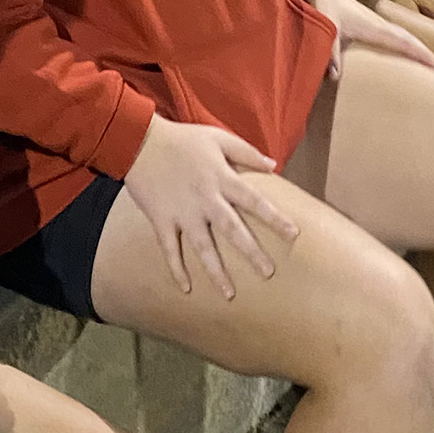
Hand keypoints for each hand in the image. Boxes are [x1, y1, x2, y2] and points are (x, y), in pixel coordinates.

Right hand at [122, 114, 298, 300]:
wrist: (139, 141)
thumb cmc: (182, 138)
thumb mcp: (218, 138)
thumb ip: (247, 152)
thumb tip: (274, 166)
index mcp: (221, 178)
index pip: (254, 201)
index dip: (275, 217)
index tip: (294, 234)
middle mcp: (205, 199)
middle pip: (232, 230)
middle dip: (251, 252)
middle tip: (268, 273)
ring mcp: (183, 213)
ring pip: (202, 247)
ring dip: (216, 272)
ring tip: (229, 295)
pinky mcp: (162, 220)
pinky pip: (169, 249)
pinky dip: (176, 270)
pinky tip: (186, 289)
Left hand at [311, 0, 433, 74]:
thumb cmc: (325, 7)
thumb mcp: (326, 28)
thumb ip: (330, 51)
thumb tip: (335, 76)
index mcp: (374, 27)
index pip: (403, 42)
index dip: (421, 54)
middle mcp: (381, 25)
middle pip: (410, 40)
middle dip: (427, 54)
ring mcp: (379, 24)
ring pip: (405, 37)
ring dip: (419, 49)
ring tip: (433, 65)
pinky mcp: (375, 25)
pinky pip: (397, 37)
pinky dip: (408, 45)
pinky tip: (409, 53)